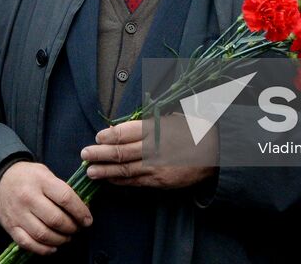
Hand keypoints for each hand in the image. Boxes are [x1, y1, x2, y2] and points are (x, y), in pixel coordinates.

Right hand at [0, 160, 91, 255]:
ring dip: (60, 240)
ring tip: (67, 237)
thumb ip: (60, 188)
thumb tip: (81, 208)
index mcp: (41, 181)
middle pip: (56, 219)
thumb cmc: (28, 176)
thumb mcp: (44, 172)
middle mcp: (28, 197)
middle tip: (77, 228)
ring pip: (43, 234)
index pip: (66, 198)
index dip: (80, 211)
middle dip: (72, 227)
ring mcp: (18, 214)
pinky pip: (29, 243)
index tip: (88, 220)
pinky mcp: (11, 227)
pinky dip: (44, 249)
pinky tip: (53, 247)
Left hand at [82, 118, 217, 188]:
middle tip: (84, 155)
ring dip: (105, 171)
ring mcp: (157, 166)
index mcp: (156, 128)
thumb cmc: (192, 130)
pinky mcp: (160, 181)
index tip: (97, 137)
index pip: (126, 132)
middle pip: (121, 152)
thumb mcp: (170, 118)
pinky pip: (136, 181)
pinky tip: (109, 180)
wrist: (215, 151)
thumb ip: (148, 123)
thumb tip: (121, 129)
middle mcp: (154, 147)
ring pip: (125, 170)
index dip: (108, 135)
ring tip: (90, 171)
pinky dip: (120, 181)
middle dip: (100, 154)